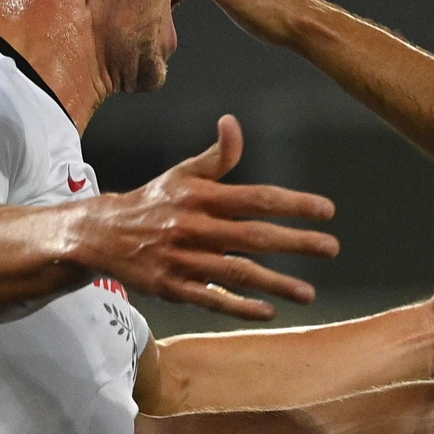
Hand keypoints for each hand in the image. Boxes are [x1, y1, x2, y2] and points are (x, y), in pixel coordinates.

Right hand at [87, 114, 337, 319]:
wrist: (102, 234)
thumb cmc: (154, 202)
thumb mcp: (182, 174)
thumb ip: (217, 156)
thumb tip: (232, 123)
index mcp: (201, 197)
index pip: (256, 198)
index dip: (293, 204)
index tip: (326, 210)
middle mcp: (195, 227)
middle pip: (254, 236)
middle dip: (296, 243)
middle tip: (331, 248)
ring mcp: (183, 259)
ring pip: (237, 272)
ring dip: (276, 283)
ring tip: (308, 293)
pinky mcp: (172, 287)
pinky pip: (211, 299)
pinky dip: (240, 306)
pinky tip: (268, 310)